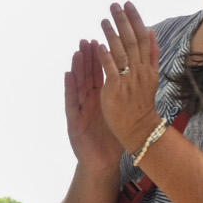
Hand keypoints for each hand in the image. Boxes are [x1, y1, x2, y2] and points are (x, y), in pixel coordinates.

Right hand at [63, 40, 121, 167]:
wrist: (102, 162)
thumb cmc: (111, 139)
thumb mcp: (119, 115)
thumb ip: (123, 98)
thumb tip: (134, 83)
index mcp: (101, 100)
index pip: (100, 75)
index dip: (99, 58)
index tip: (100, 41)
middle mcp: (89, 103)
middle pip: (88, 77)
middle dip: (87, 58)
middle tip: (86, 39)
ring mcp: (81, 111)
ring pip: (78, 85)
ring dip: (78, 68)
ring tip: (77, 51)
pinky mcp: (74, 122)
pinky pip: (71, 102)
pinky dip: (69, 88)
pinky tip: (68, 74)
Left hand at [97, 3, 163, 154]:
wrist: (139, 128)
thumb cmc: (142, 102)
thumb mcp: (151, 76)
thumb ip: (152, 54)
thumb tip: (151, 32)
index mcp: (147, 66)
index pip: (143, 38)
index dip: (136, 20)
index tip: (128, 4)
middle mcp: (140, 71)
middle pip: (132, 41)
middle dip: (123, 21)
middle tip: (114, 5)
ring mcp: (128, 80)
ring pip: (121, 53)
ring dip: (112, 35)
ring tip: (103, 20)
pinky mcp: (116, 90)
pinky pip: (111, 71)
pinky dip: (106, 57)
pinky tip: (99, 45)